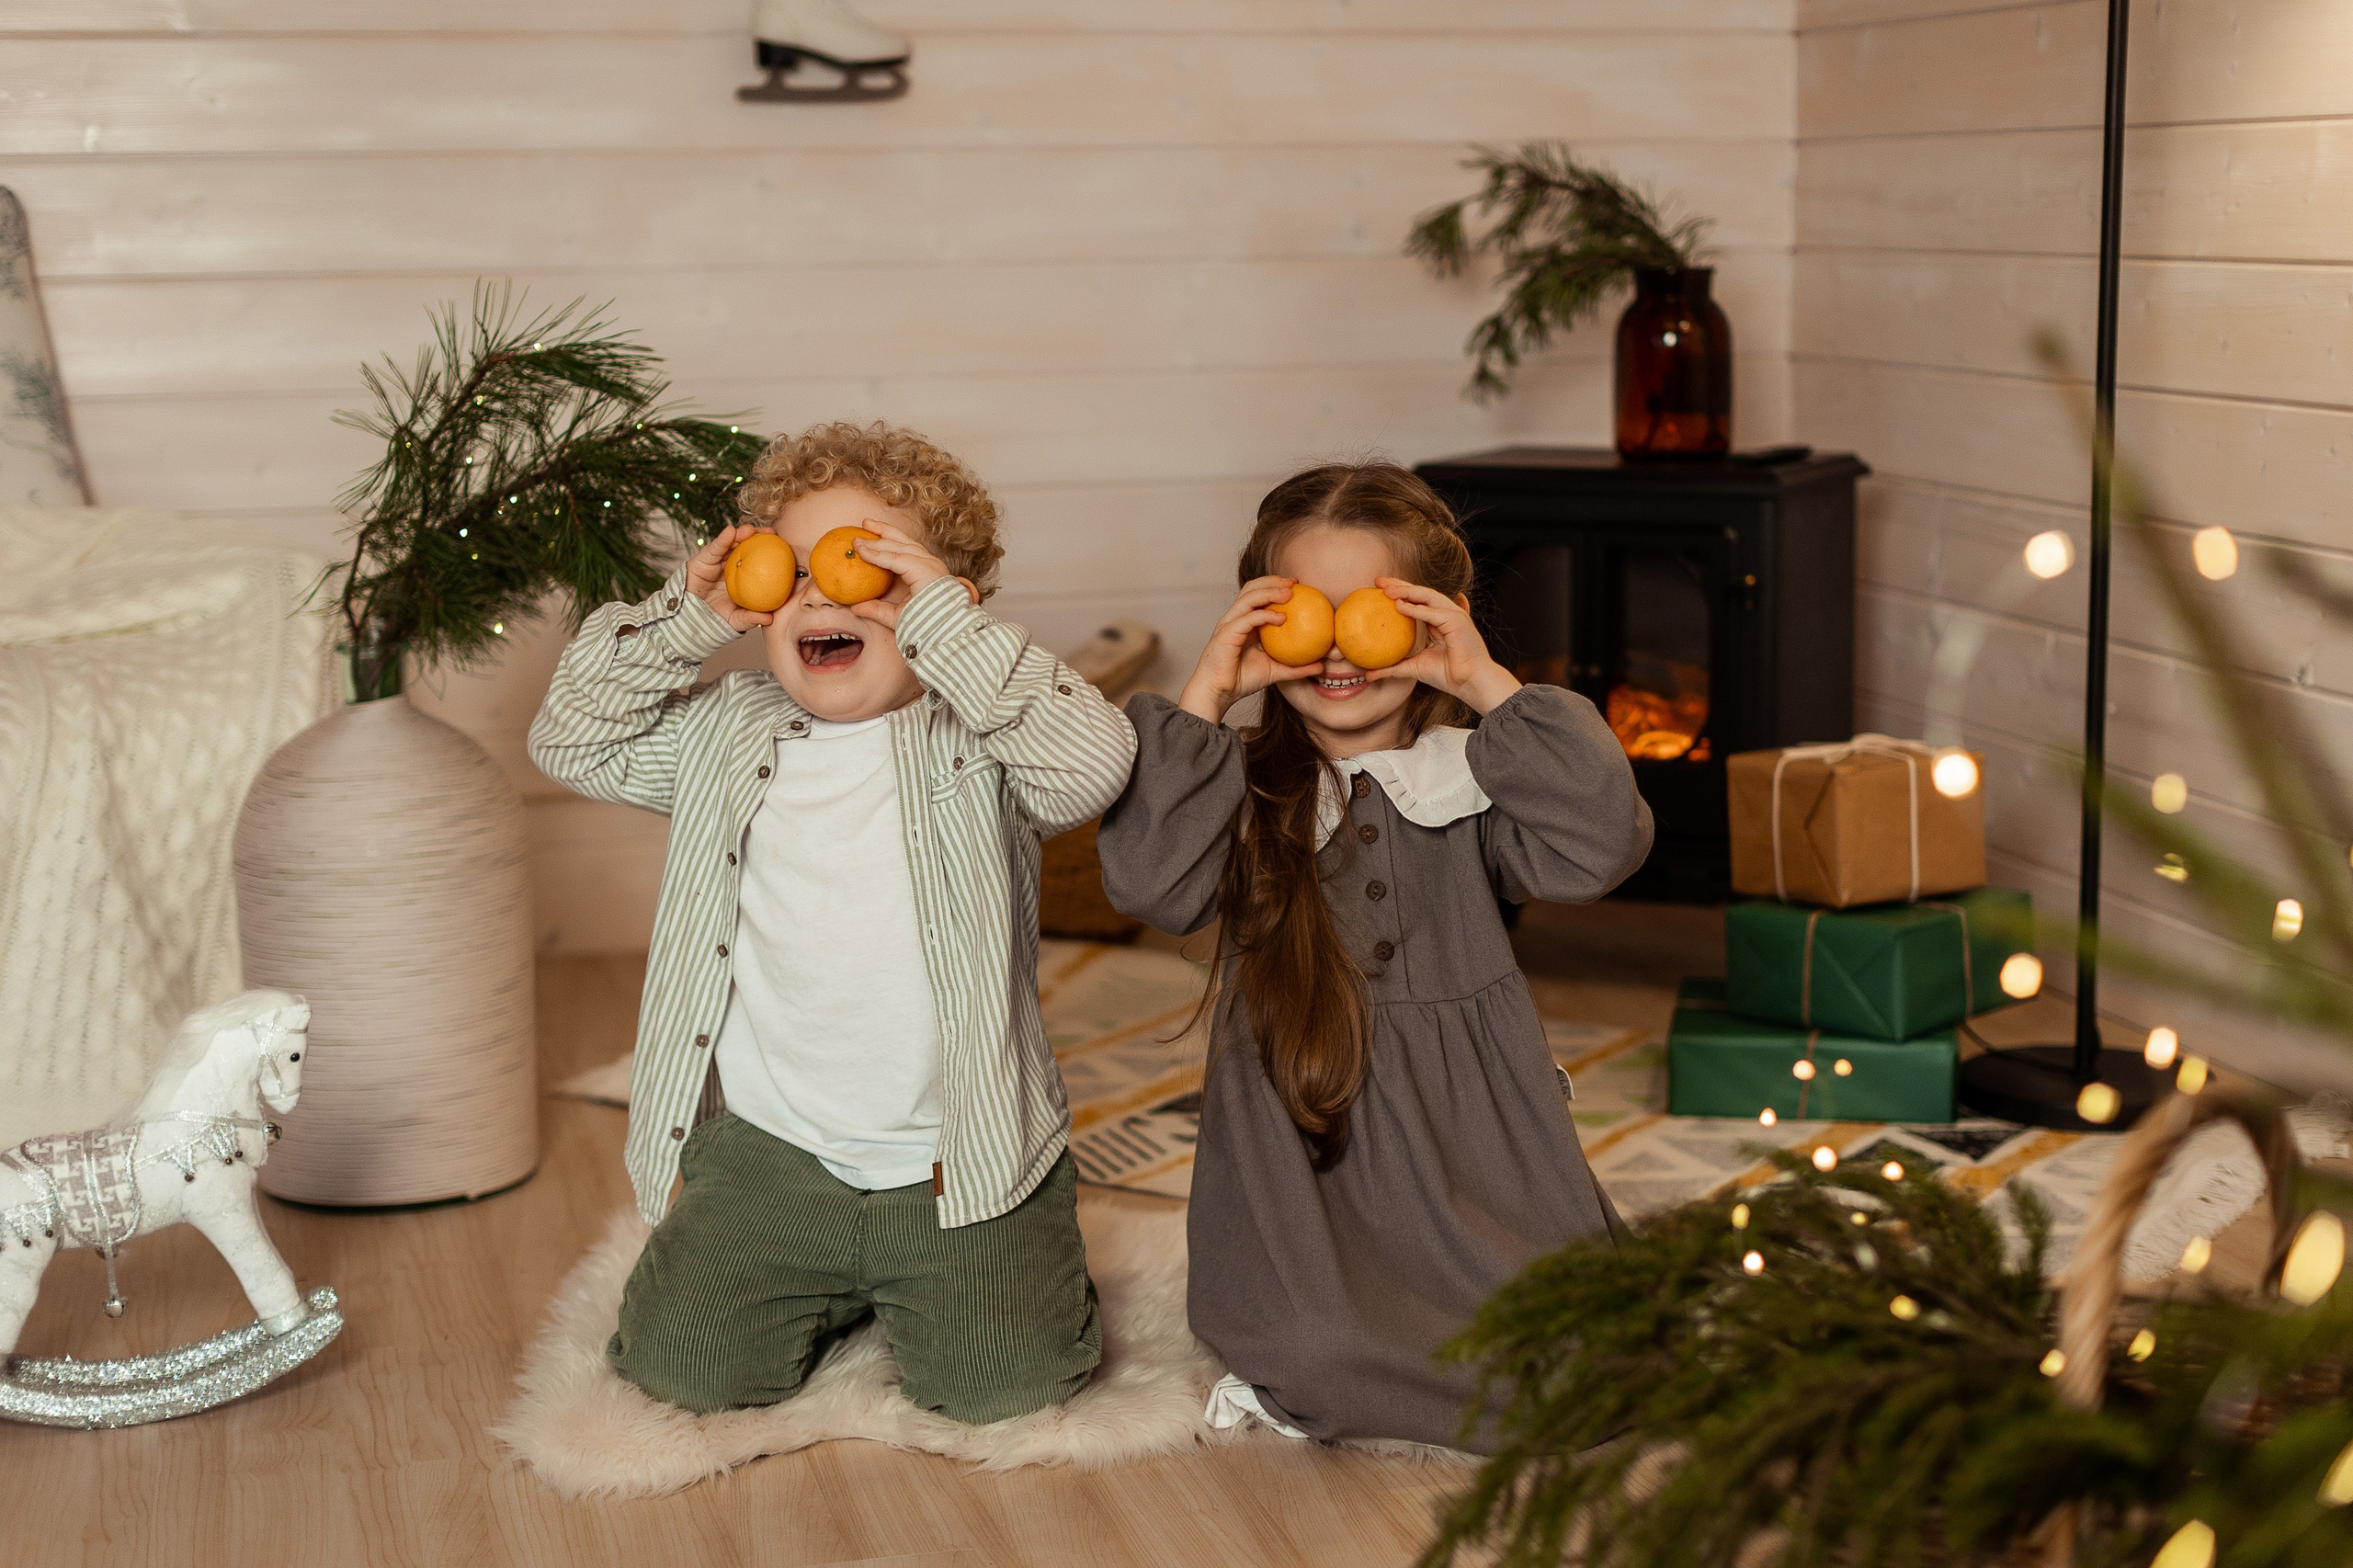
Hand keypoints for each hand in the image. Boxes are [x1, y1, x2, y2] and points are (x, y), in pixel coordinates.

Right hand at [684, 524, 777, 632]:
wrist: (690, 619)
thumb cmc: (715, 619)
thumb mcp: (736, 620)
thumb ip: (751, 618)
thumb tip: (771, 619)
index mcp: (745, 576)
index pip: (761, 560)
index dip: (772, 551)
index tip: (785, 546)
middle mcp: (733, 566)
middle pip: (749, 547)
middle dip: (760, 536)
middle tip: (771, 533)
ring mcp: (719, 561)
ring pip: (732, 543)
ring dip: (742, 534)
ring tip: (750, 530)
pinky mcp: (703, 559)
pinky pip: (714, 548)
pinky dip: (723, 539)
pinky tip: (730, 531)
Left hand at [844, 517, 974, 630]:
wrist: (944, 632)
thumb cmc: (926, 625)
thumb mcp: (895, 615)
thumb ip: (876, 609)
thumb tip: (855, 607)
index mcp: (925, 569)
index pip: (904, 548)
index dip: (886, 539)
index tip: (867, 535)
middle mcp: (929, 562)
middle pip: (903, 540)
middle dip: (882, 529)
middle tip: (864, 523)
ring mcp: (928, 563)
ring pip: (898, 545)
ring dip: (877, 540)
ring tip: (858, 537)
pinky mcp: (924, 569)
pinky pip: (896, 558)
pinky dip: (878, 555)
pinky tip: (863, 552)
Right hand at [1179, 577, 1323, 724]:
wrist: (1219, 693)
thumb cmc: (1242, 680)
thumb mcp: (1276, 671)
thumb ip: (1297, 667)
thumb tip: (1322, 666)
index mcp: (1244, 622)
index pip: (1258, 594)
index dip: (1275, 585)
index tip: (1298, 585)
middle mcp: (1235, 618)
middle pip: (1251, 588)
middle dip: (1273, 581)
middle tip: (1294, 582)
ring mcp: (1229, 624)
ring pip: (1248, 597)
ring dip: (1269, 591)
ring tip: (1289, 592)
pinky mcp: (1226, 633)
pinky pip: (1247, 618)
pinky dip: (1265, 615)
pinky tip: (1282, 617)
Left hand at [1366, 578, 1520, 713]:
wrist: (1470, 683)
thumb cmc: (1448, 675)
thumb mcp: (1413, 668)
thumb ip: (1392, 668)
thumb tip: (1368, 674)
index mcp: (1438, 621)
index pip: (1416, 600)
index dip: (1398, 592)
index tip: (1377, 589)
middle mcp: (1446, 614)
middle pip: (1420, 593)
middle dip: (1398, 585)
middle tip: (1377, 582)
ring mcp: (1453, 615)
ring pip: (1427, 596)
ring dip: (1405, 591)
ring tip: (1385, 590)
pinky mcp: (1457, 621)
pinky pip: (1433, 613)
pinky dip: (1416, 609)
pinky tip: (1399, 605)